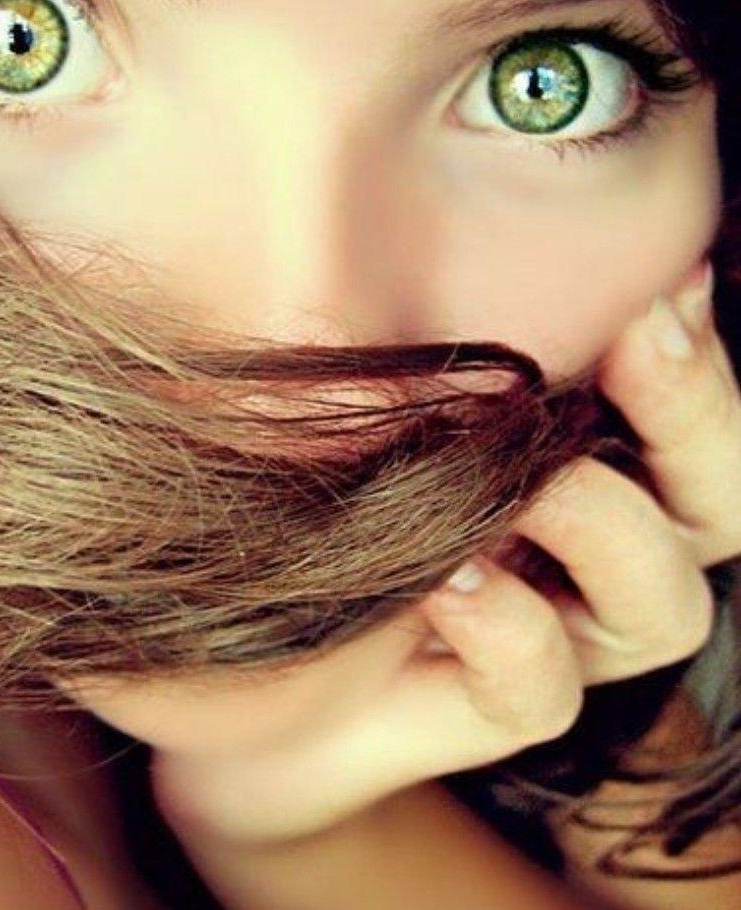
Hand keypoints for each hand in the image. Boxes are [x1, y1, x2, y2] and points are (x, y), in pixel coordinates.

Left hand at [151, 258, 739, 846]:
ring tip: (519, 484)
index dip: (696, 357)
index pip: (688, 415)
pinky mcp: (491, 709)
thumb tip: (445, 222)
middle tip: (641, 333)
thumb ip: (428, 350)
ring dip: (599, 525)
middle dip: (695, 413)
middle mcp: (590, 551)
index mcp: (581, 460)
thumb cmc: (312, 496)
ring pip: (662, 606)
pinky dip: (509, 630)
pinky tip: (445, 581)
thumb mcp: (364, 404)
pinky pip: (543, 691)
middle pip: (720, 504)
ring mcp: (552, 636)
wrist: (239, 661)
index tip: (671, 278)